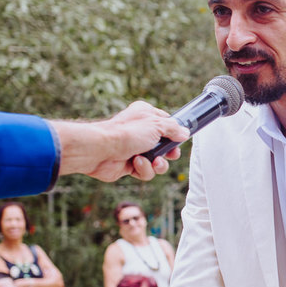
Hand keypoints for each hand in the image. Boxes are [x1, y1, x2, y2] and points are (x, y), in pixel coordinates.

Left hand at [51, 102, 188, 181]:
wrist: (101, 150)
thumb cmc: (127, 133)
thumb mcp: (157, 125)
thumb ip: (173, 129)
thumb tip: (184, 133)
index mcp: (145, 115)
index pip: (166, 123)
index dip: (174, 132)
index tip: (181, 139)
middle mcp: (140, 132)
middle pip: (164, 145)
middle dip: (169, 153)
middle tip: (171, 154)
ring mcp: (134, 149)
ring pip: (157, 162)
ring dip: (157, 164)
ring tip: (153, 162)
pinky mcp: (129, 165)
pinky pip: (145, 171)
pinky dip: (143, 169)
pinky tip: (135, 164)